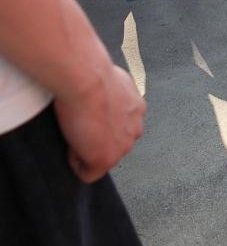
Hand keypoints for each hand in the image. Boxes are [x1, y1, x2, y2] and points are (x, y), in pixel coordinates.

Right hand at [54, 64, 145, 183]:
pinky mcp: (105, 160)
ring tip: (74, 130)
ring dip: (86, 149)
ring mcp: (122, 147)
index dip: (101, 124)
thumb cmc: (92, 72)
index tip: (88, 116)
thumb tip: (103, 93)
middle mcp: (135, 129)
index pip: (120, 126)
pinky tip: (70, 144)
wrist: (86, 79)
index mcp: (136, 109)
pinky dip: (76, 163)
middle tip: (79, 123)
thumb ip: (114, 91)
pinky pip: (88, 173)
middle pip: (114, 144)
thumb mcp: (113, 78)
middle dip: (96, 138)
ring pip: (102, 158)